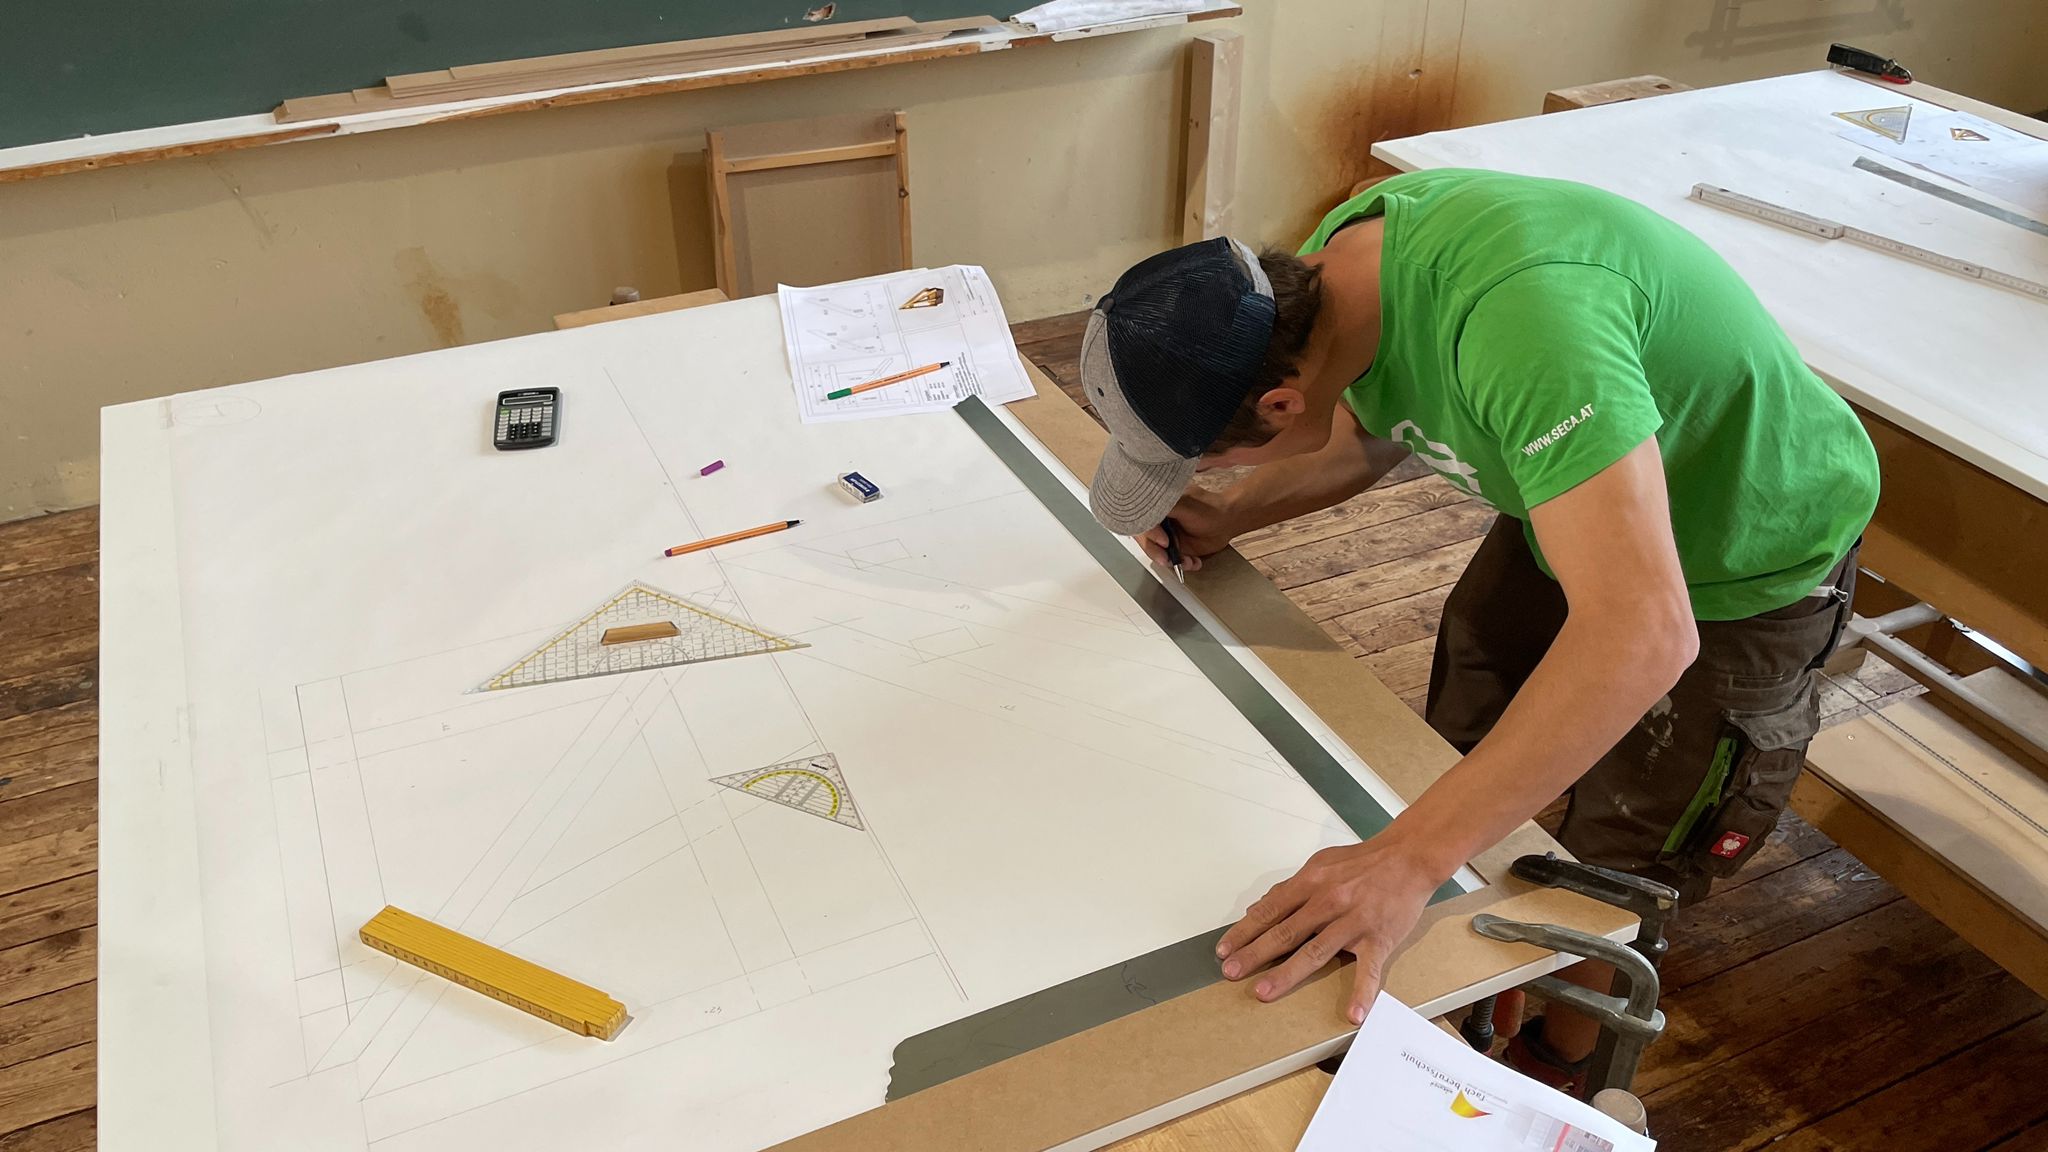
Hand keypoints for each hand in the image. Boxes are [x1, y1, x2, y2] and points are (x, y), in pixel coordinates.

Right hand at [1136, 486, 1239, 572]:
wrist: (1227, 522)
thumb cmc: (1209, 508)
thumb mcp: (1183, 504)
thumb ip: (1163, 507)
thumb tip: (1146, 512)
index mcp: (1156, 508)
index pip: (1141, 523)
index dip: (1149, 535)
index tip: (1164, 541)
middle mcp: (1159, 523)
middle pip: (1146, 541)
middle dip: (1157, 553)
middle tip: (1168, 558)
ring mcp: (1167, 537)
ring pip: (1158, 554)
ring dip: (1171, 560)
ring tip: (1187, 560)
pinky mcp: (1176, 549)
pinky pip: (1172, 561)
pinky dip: (1182, 565)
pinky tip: (1194, 562)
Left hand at [1216, 836, 1440, 1024]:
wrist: (1409, 858)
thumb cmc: (1363, 862)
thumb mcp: (1320, 864)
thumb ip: (1290, 888)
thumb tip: (1260, 907)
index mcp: (1311, 883)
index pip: (1269, 910)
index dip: (1244, 931)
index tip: (1224, 949)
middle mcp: (1328, 902)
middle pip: (1285, 932)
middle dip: (1254, 954)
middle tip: (1231, 972)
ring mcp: (1353, 922)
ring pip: (1315, 952)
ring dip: (1287, 974)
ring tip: (1264, 992)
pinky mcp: (1378, 939)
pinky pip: (1369, 970)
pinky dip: (1362, 993)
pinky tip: (1352, 1014)